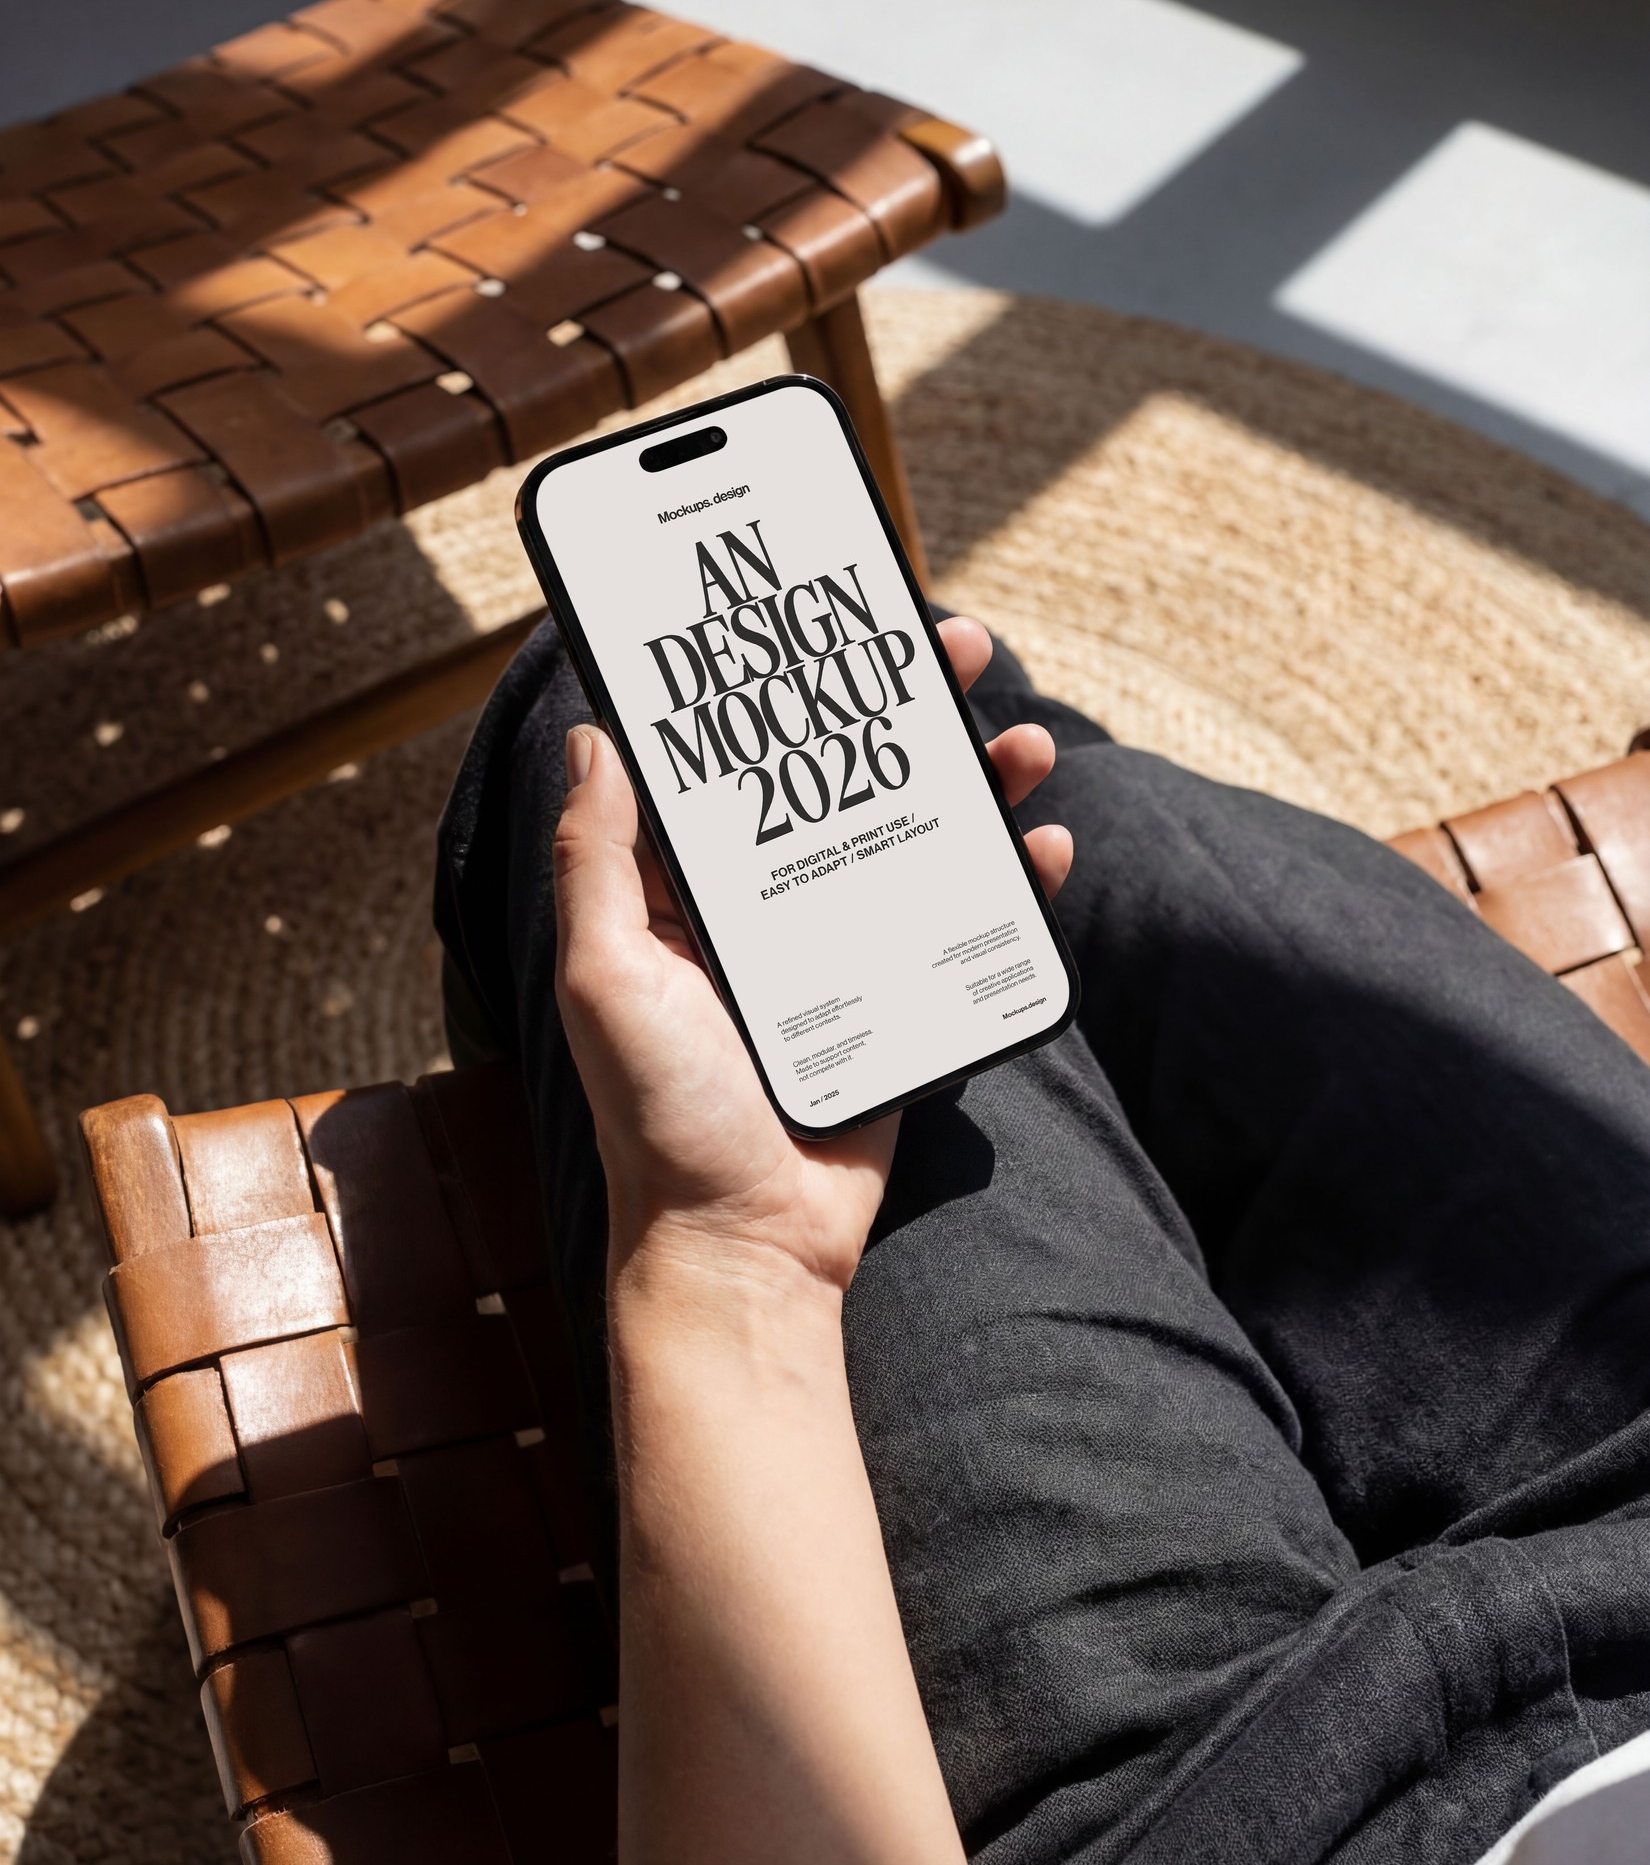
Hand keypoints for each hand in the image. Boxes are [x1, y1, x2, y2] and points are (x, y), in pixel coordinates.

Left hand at [553, 616, 1071, 1302]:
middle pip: (847, 778)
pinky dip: (1010, 881)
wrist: (747, 1245)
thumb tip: (593, 738)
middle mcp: (771, 908)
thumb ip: (599, 861)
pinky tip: (1043, 846)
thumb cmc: (660, 1117)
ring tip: (1019, 743)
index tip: (827, 619)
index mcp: (693, 891)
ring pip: (917, 836)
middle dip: (901, 707)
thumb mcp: (607, 977)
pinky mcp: (903, 999)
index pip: (744, 760)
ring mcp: (843, 951)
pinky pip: (965, 922)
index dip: (785, 687)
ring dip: (973, 778)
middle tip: (951, 646)